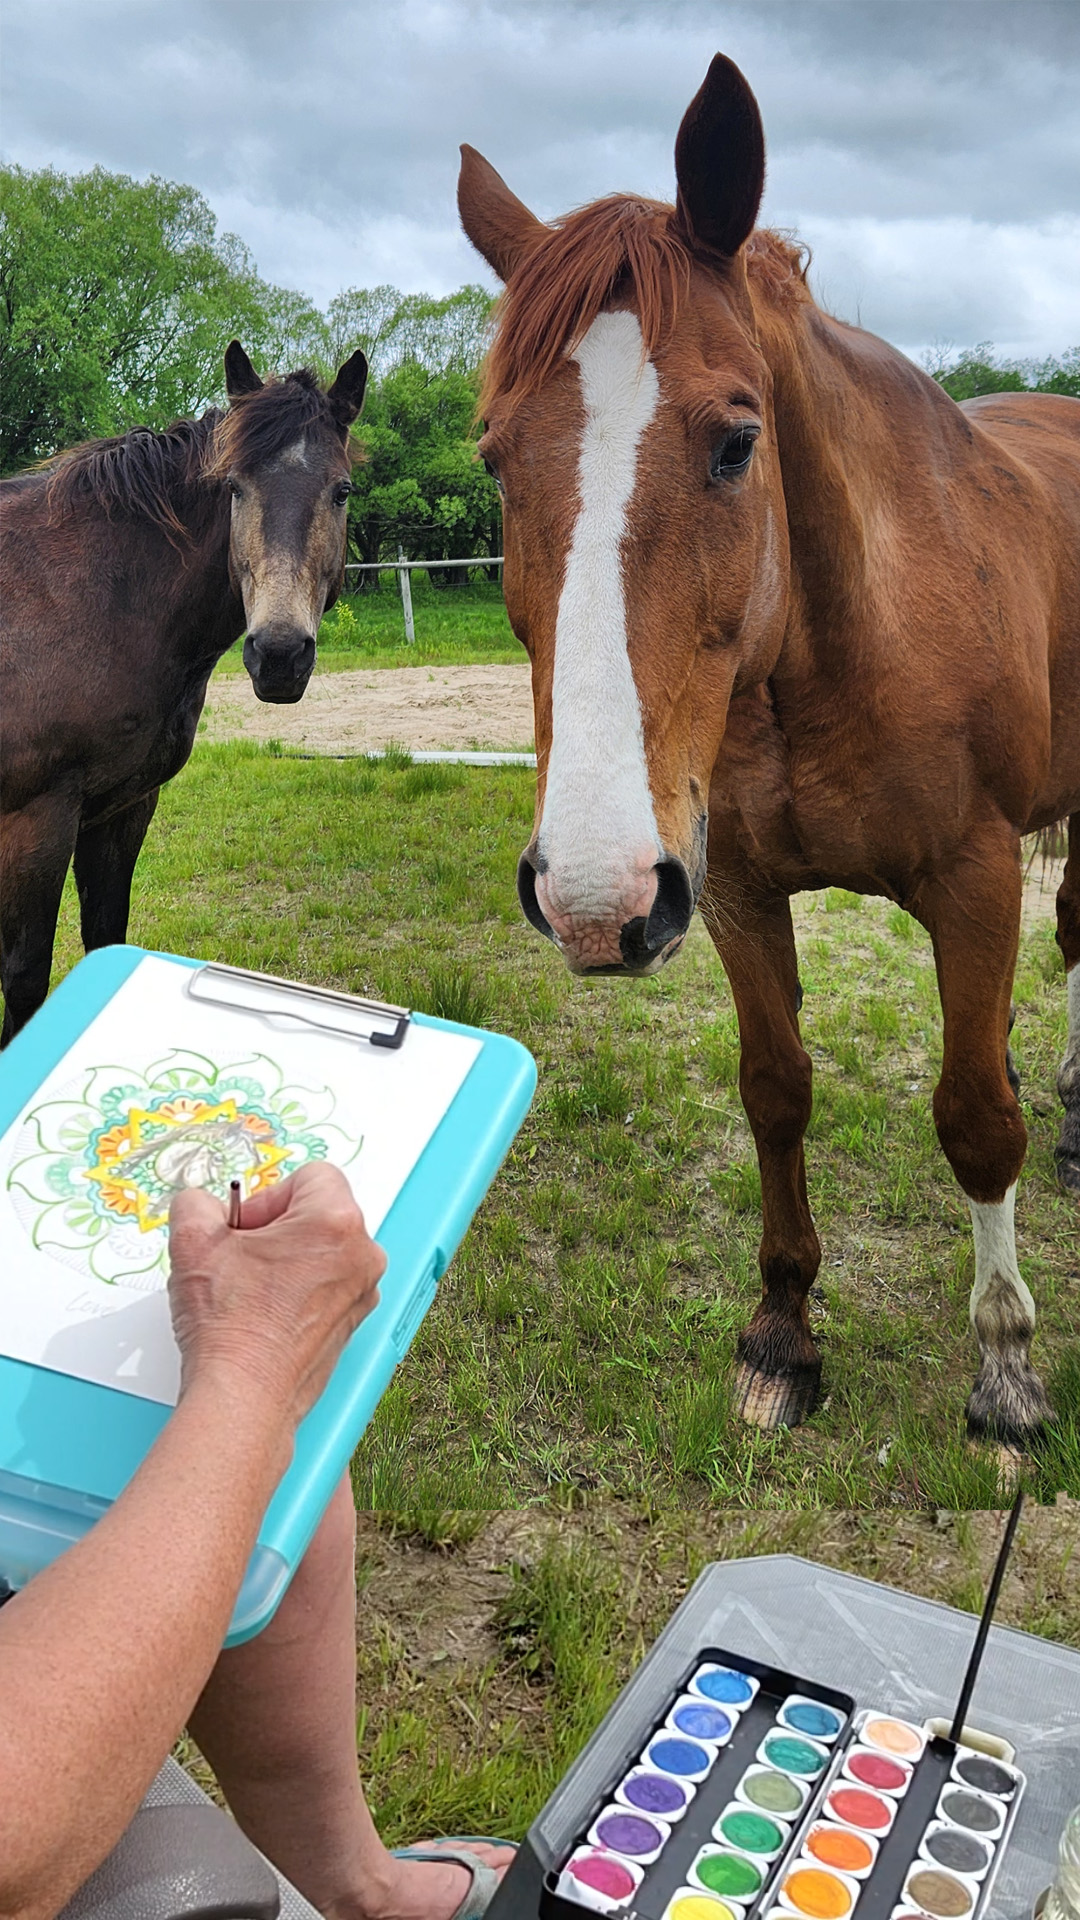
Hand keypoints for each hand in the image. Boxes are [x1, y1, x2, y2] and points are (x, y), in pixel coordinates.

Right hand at [167, 1163, 385, 1430]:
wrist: (243, 1397)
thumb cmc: (231, 1328)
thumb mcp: (194, 1241)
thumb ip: (197, 1203)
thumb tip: (203, 1205)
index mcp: (337, 1223)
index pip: (310, 1176)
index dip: (268, 1196)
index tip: (245, 1227)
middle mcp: (362, 1256)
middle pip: (318, 1213)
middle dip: (276, 1227)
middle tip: (241, 1256)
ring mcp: (361, 1293)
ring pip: (321, 1251)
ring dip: (285, 1260)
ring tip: (248, 1289)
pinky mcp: (351, 1323)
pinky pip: (325, 1286)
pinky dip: (295, 1291)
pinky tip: (263, 1312)